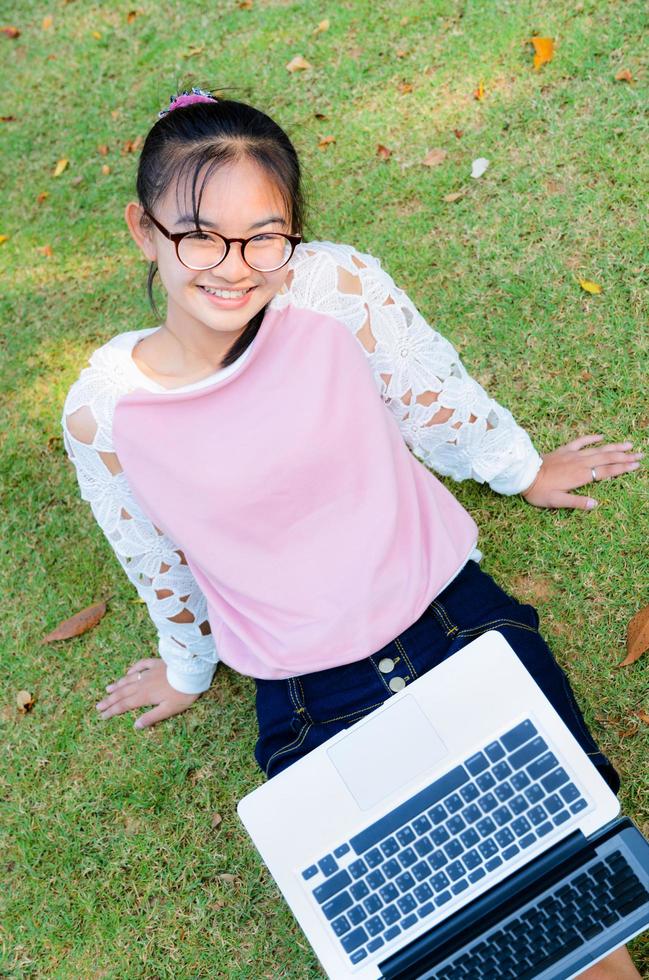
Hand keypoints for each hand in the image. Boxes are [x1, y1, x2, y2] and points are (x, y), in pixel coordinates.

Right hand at [95, 657, 199, 729]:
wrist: (192, 672)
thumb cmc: (183, 693)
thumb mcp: (169, 710)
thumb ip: (151, 717)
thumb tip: (136, 726)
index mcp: (145, 696)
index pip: (124, 705)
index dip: (112, 711)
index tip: (102, 716)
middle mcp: (143, 684)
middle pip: (122, 693)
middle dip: (109, 700)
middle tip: (98, 706)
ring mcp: (149, 672)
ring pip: (129, 679)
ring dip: (117, 685)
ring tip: (107, 689)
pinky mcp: (156, 663)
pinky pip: (141, 665)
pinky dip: (133, 669)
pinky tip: (129, 672)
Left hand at [522, 434, 642, 509]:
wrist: (523, 474)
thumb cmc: (539, 491)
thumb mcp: (557, 501)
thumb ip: (577, 502)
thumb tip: (595, 504)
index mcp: (581, 476)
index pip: (607, 471)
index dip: (623, 468)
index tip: (636, 465)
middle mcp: (580, 463)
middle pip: (607, 458)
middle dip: (625, 456)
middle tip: (640, 454)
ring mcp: (572, 454)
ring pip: (598, 449)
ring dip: (614, 446)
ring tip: (629, 444)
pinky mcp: (564, 450)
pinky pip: (580, 441)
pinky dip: (592, 438)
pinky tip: (602, 436)